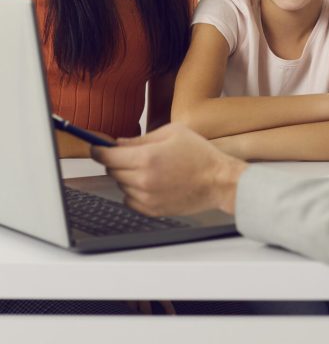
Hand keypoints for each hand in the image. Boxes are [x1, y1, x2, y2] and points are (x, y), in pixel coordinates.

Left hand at [91, 123, 246, 216]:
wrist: (218, 181)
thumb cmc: (200, 154)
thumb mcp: (173, 133)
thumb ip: (142, 138)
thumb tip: (118, 143)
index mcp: (147, 157)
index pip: (107, 156)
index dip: (98, 150)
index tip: (95, 147)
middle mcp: (143, 179)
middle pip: (112, 170)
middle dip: (117, 161)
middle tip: (134, 155)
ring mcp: (146, 197)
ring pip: (120, 185)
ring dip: (128, 176)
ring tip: (151, 169)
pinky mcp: (152, 210)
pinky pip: (129, 200)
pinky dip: (135, 191)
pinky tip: (153, 183)